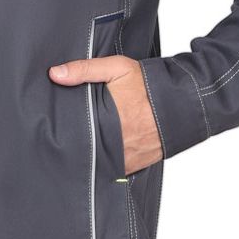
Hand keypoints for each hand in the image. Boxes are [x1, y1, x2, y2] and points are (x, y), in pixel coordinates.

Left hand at [47, 54, 163, 174]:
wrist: (184, 102)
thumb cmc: (150, 85)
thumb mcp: (118, 68)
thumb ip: (85, 69)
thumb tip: (55, 74)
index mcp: (107, 121)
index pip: (75, 133)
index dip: (64, 132)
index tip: (54, 129)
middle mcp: (116, 144)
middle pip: (85, 150)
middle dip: (76, 144)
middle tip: (63, 140)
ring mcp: (126, 158)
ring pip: (99, 162)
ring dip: (92, 155)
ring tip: (83, 146)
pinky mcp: (135, 165)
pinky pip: (114, 170)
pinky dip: (107, 164)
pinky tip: (101, 154)